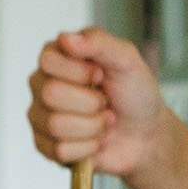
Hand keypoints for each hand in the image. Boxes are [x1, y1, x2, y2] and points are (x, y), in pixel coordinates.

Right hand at [26, 27, 168, 175]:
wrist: (146, 133)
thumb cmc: (135, 93)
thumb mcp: (127, 59)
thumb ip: (98, 42)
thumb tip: (65, 37)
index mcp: (57, 58)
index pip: (48, 61)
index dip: (79, 72)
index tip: (100, 75)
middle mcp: (42, 85)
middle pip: (50, 94)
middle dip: (90, 103)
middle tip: (105, 102)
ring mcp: (41, 117)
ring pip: (55, 125)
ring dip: (92, 127)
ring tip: (104, 122)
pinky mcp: (46, 147)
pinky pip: (59, 151)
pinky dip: (88, 148)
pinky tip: (96, 140)